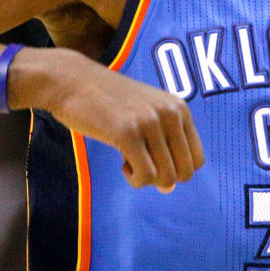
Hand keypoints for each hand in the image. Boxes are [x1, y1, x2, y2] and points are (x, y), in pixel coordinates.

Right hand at [50, 56, 204, 192]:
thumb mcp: (144, 117)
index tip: (153, 159)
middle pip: (185, 173)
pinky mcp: (128, 133)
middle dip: (162, 179)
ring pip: (166, 178)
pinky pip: (145, 176)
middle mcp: (170, 113)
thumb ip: (162, 149)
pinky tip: (122, 164)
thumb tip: (168, 189)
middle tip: (140, 164)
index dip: (175, 169)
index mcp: (179, 108)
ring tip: (129, 162)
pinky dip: (134, 179)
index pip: (197, 159)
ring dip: (146, 180)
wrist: (72, 81)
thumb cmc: (107, 103)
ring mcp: (150, 122)